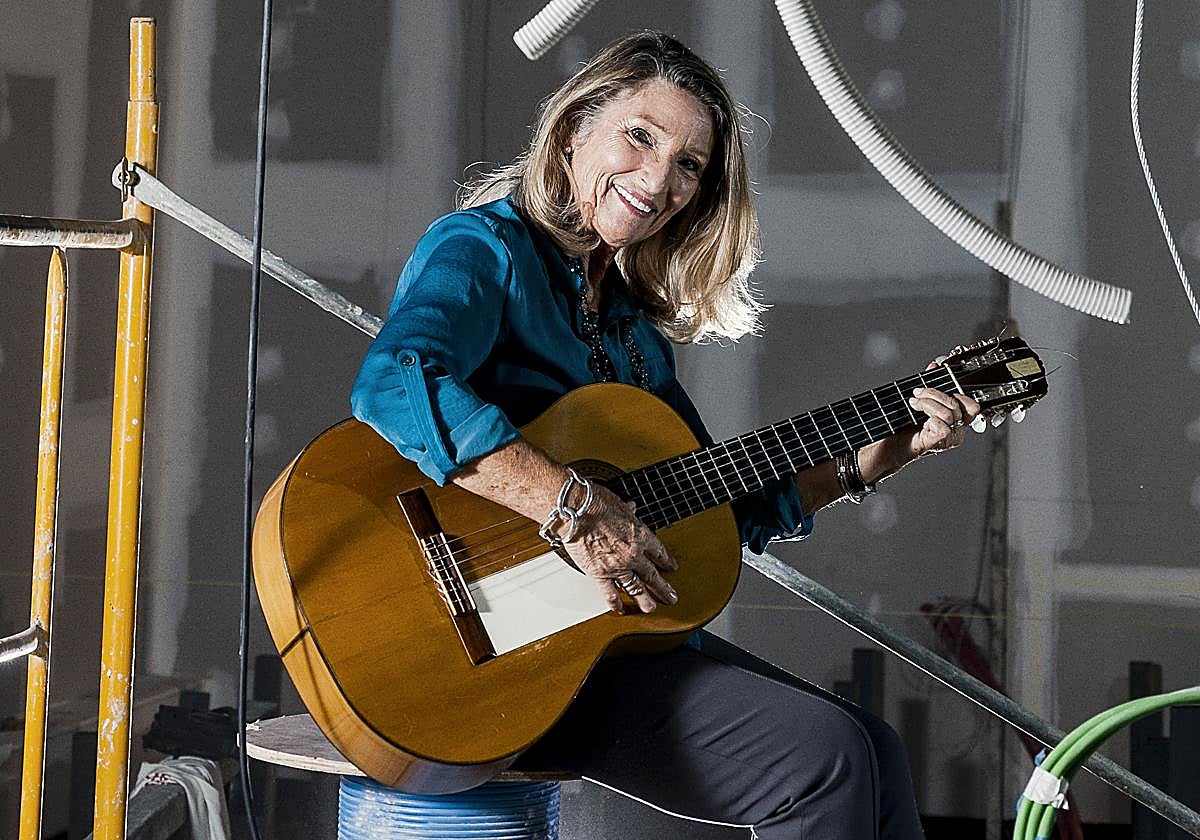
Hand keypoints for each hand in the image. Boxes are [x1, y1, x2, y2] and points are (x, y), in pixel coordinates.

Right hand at [561, 484, 677, 614]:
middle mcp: (633, 554)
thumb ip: (627, 511)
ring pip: (636, 589)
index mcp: (641, 535)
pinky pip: (610, 593)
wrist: (576, 511)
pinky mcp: (599, 574)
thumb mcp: (619, 505)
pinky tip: (619, 609)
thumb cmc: (596, 504)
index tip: (671, 567)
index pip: (659, 552)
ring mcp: (617, 567)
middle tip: (671, 597)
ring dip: (645, 600)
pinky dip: (615, 603)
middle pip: (653, 575)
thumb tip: (631, 507)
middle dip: (663, 588)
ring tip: (651, 608)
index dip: (666, 561)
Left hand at [903, 360, 981, 458]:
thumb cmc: (903, 428)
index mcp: (955, 420)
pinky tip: (917, 417)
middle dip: (934, 393)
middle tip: (917, 393)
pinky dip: (929, 416)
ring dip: (928, 403)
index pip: (971, 405)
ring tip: (913, 403)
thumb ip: (930, 385)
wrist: (889, 446)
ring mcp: (949, 438)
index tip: (938, 387)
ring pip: (949, 412)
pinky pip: (943, 425)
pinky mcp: (940, 442)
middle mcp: (956, 430)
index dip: (958, 393)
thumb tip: (934, 365)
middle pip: (958, 404)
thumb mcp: (919, 402)